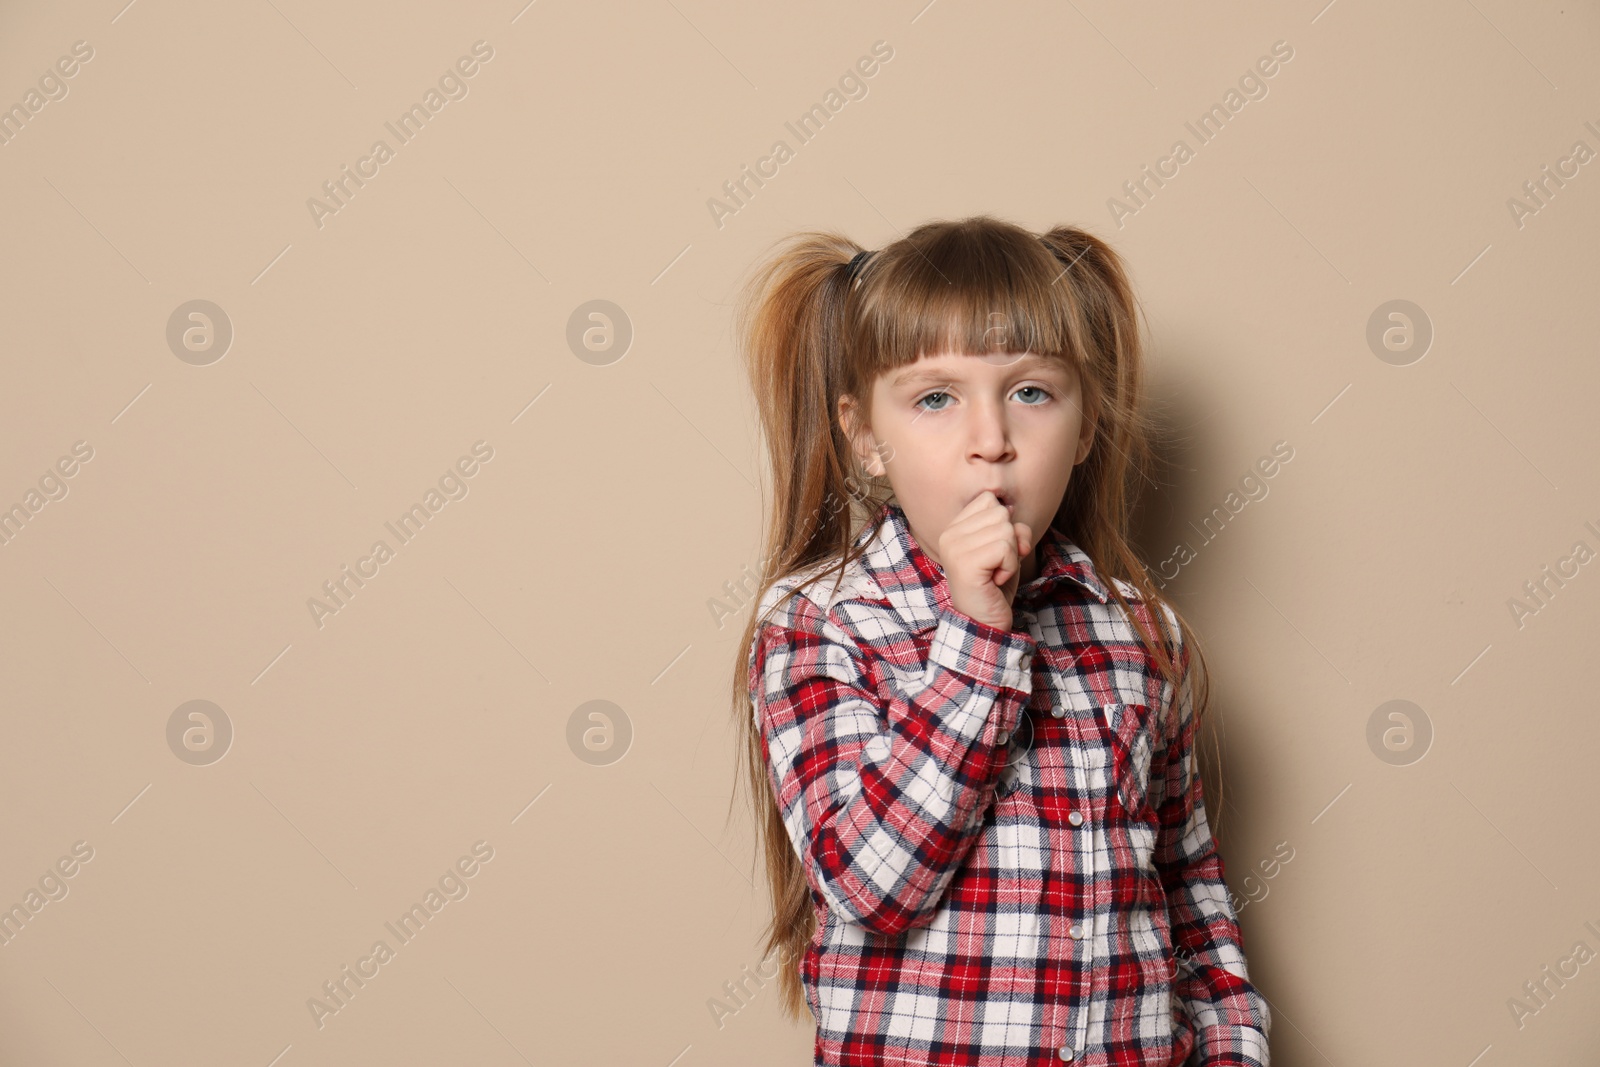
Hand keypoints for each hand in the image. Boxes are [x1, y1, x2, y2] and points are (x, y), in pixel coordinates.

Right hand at [938, 492, 1033, 631]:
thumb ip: (1009, 527)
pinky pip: (1005, 548)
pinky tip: (996, 580)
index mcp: (954, 528)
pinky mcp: (965, 562)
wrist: (984, 623)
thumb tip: (1010, 508)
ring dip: (1011, 556)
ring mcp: (955, 548)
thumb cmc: (995, 587)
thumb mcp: (1006, 550)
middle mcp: (949, 535)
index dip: (1004, 524)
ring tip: (995, 574)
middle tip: (997, 565)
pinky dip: (1010, 566)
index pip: (989, 500)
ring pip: (1006, 530)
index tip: (995, 552)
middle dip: (1011, 541)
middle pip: (1000, 513)